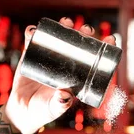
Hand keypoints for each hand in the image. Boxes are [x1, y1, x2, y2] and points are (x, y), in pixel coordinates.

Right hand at [4, 17, 116, 133]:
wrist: (22, 111)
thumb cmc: (42, 111)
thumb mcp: (54, 108)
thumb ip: (60, 104)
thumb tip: (64, 95)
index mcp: (76, 76)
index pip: (92, 60)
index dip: (102, 49)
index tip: (110, 40)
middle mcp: (64, 65)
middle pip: (77, 44)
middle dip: (84, 33)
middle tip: (87, 30)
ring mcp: (48, 58)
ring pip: (58, 37)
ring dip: (63, 26)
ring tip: (66, 22)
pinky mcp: (30, 55)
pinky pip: (32, 40)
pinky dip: (32, 33)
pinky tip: (34, 30)